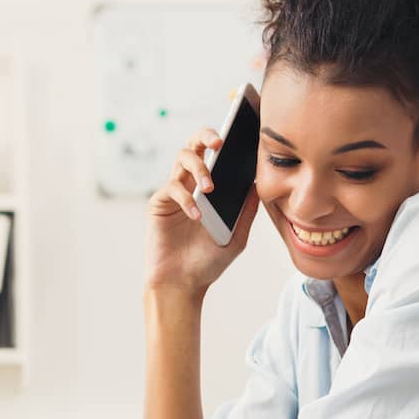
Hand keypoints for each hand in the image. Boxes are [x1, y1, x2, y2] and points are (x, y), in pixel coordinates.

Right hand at [144, 128, 260, 295]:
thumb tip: (259, 184)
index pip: (215, 154)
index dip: (223, 140)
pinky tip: (197, 215)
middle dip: (206, 136)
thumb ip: (247, 211)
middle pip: (194, 145)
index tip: (239, 134)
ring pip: (181, 159)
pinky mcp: (159, 204)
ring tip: (210, 188)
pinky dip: (186, 199)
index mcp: (210, 187)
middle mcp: (191, 184)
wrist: (183, 283)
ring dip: (199, 168)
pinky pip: (172, 188)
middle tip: (219, 143)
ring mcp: (174, 192)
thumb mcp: (237, 236)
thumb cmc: (207, 262)